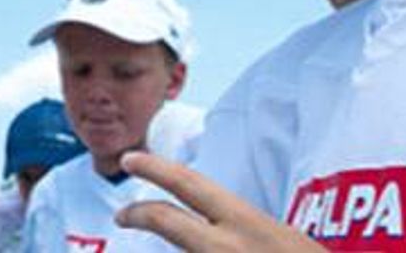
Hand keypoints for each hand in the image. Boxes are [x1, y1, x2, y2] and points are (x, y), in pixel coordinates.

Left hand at [115, 152, 326, 252]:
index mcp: (247, 223)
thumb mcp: (284, 242)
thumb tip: (219, 229)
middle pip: (166, 220)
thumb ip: (248, 234)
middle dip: (138, 212)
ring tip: (155, 239)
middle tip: (121, 211)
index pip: (191, 185)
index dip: (156, 169)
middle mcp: (226, 247)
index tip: (132, 160)